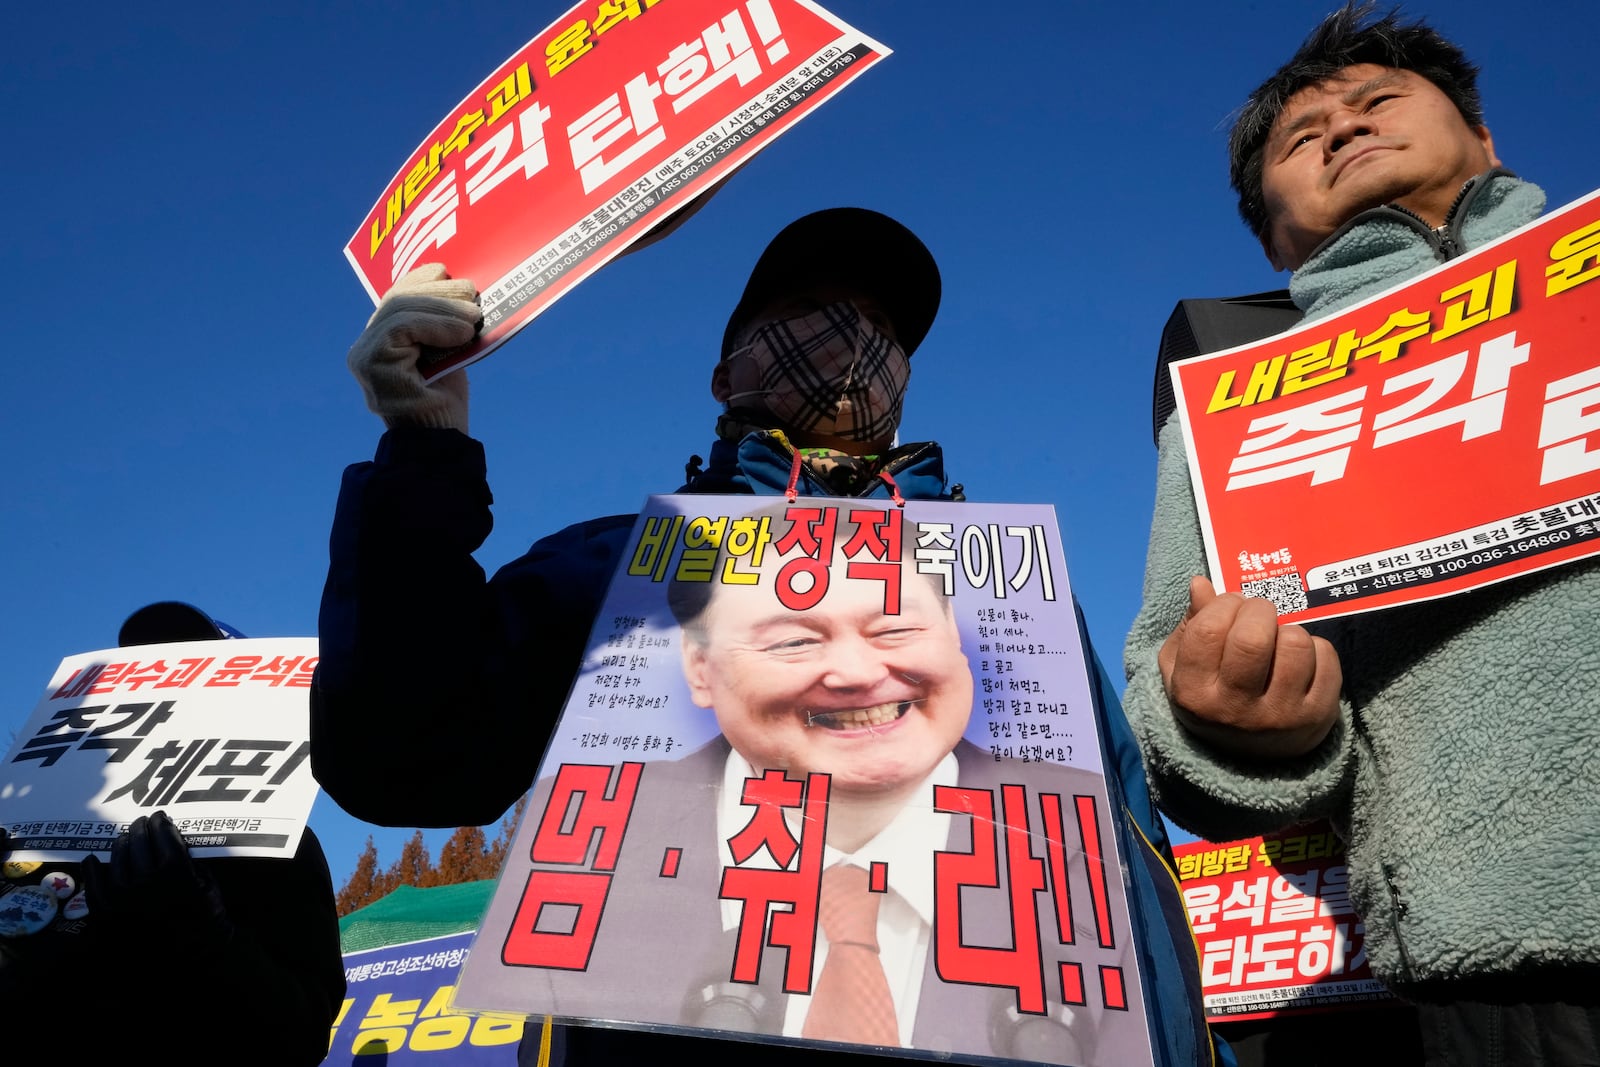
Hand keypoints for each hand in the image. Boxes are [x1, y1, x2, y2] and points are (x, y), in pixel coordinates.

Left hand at [81, 810, 231, 951]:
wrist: (193, 957)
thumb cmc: (206, 919)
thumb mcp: (207, 882)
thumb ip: (189, 859)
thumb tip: (171, 839)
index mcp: (175, 870)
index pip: (163, 833)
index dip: (160, 821)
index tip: (159, 817)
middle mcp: (146, 879)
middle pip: (140, 840)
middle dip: (142, 828)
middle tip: (142, 823)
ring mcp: (123, 897)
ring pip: (118, 856)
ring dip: (122, 843)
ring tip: (125, 838)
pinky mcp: (107, 913)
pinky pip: (94, 885)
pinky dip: (92, 869)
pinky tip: (93, 860)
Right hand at [347, 263, 479, 432]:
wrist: (440, 444)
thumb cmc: (446, 404)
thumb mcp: (446, 354)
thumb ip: (441, 326)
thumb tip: (462, 290)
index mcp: (382, 342)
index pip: (396, 298)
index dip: (419, 279)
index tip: (445, 269)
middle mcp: (366, 347)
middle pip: (397, 299)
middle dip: (437, 290)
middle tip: (472, 290)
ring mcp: (365, 356)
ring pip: (400, 309)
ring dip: (443, 306)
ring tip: (474, 314)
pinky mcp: (371, 364)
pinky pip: (401, 327)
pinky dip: (435, 324)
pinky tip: (462, 332)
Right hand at [1157, 576, 1342, 760]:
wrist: (1249, 760)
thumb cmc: (1212, 699)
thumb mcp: (1184, 668)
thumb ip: (1191, 624)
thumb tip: (1202, 583)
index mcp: (1194, 695)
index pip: (1208, 630)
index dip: (1222, 604)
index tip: (1229, 606)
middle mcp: (1236, 710)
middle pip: (1253, 637)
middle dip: (1258, 609)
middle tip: (1258, 615)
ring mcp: (1280, 716)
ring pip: (1295, 643)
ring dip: (1288, 629)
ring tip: (1278, 640)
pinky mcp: (1318, 716)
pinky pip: (1326, 657)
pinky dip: (1315, 647)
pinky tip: (1300, 661)